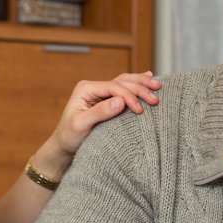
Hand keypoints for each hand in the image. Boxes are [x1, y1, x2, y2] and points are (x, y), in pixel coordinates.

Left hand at [33, 72, 161, 178]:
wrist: (64, 146)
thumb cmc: (69, 136)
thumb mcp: (81, 125)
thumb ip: (100, 112)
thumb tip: (121, 101)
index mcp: (85, 88)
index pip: (113, 87)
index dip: (129, 96)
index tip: (140, 110)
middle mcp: (93, 87)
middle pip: (121, 82)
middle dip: (140, 89)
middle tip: (155, 99)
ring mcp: (100, 92)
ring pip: (125, 82)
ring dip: (142, 83)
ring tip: (157, 85)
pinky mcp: (106, 99)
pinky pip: (124, 88)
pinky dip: (137, 84)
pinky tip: (148, 77)